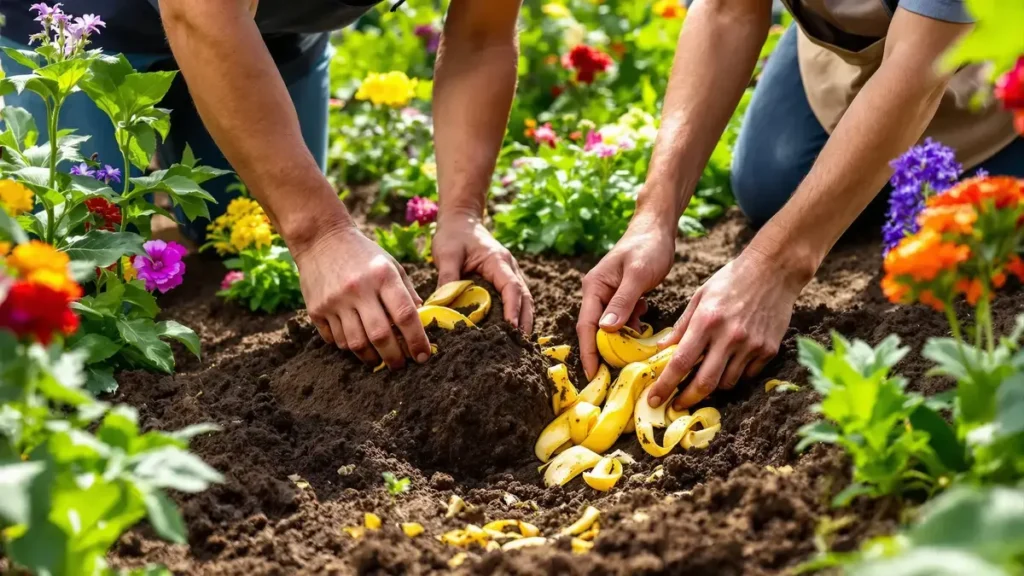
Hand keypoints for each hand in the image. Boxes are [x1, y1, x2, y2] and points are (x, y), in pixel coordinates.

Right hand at [293, 223, 430, 369]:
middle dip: (394, 357)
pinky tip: (357, 343)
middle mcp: (358, 289)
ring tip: (379, 358)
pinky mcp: (316, 309)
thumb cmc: (363, 254)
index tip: (423, 355)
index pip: (405, 315)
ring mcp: (335, 301)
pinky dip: (348, 347)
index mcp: (382, 276)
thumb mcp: (391, 265)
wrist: (321, 239)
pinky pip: (335, 339)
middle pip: (380, 335)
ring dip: (371, 357)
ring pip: (356, 343)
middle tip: (400, 365)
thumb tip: (422, 320)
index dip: (416, 340)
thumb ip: (407, 292)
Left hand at [433, 212, 533, 332]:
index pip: (511, 287)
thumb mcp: (447, 254)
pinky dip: (518, 314)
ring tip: (520, 343)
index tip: (511, 327)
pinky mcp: (504, 279)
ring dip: (525, 319)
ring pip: (524, 299)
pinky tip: (513, 330)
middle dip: (525, 320)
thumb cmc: (453, 236)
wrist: (461, 221)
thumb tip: (441, 307)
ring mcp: (510, 273)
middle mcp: (509, 267)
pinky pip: (516, 298)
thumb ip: (447, 278)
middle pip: (525, 296)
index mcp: (498, 261)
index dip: (513, 308)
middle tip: (522, 344)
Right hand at [577, 215, 675, 379]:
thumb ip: (622, 303)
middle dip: (604, 351)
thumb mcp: (637, 275)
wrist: (658, 228)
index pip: (586, 325)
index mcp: (594, 287)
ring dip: (622, 341)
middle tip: (615, 375)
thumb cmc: (647, 247)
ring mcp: (609, 295)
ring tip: (634, 356)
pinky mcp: (622, 296)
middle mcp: (597, 292)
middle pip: (596, 329)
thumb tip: (606, 331)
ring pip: (611, 327)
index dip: (589, 352)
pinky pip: (623, 319)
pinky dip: (633, 327)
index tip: (593, 375)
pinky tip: (644, 326)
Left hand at [646, 248, 803, 410]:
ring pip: (727, 383)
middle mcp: (729, 337)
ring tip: (701, 381)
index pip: (681, 362)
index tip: (654, 398)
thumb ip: (682, 326)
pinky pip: (747, 374)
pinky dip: (734, 376)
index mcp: (707, 321)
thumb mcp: (700, 296)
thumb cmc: (732, 279)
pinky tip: (727, 366)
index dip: (665, 385)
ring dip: (711, 387)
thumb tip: (662, 350)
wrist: (774, 269)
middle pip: (705, 382)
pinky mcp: (769, 350)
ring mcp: (752, 345)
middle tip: (676, 405)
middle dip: (687, 399)